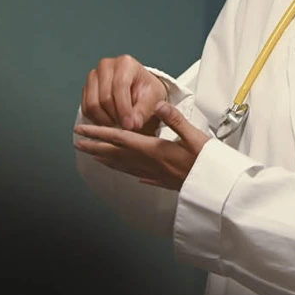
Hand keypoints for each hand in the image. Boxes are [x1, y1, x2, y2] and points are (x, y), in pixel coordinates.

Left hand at [73, 102, 209, 189]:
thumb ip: (175, 119)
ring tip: (93, 155)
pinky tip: (125, 171)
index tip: (83, 130)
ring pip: (123, 166)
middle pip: (116, 154)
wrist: (216, 189)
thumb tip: (158, 104)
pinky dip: (126, 171)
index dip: (99, 133)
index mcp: (154, 150)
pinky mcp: (161, 181)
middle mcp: (149, 163)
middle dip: (95, 147)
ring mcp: (154, 174)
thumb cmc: (208, 163)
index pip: (120, 139)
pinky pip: (136, 175)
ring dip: (105, 159)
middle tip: (78, 143)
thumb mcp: (195, 136)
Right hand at [81, 54, 165, 130]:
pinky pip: (86, 109)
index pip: (120, 86)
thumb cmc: (147, 92)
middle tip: (126, 126)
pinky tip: (110, 121)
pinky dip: (97, 120)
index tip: (129, 125)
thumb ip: (143, 111)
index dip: (124, 108)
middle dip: (116, 116)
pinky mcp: (86, 89)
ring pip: (93, 105)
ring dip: (105, 120)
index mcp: (125, 63)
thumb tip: (133, 124)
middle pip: (105, 98)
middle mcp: (106, 65)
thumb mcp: (153, 99)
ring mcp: (93, 76)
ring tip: (119, 123)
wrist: (139, 89)